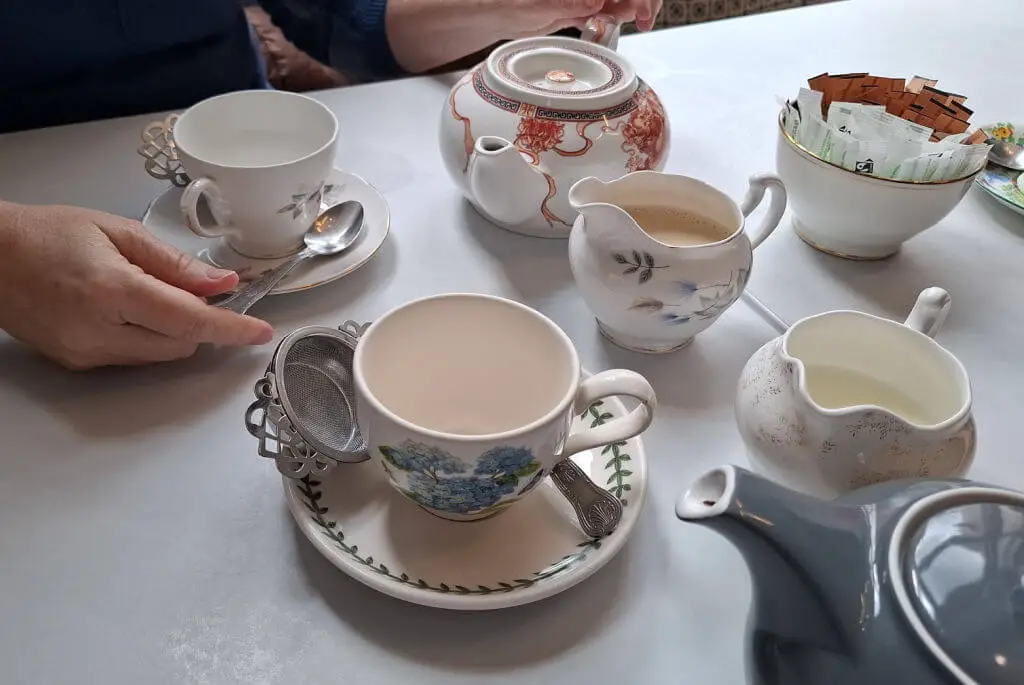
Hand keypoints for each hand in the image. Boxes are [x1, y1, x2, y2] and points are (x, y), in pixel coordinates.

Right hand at [0, 201, 273, 369]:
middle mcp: (100, 331)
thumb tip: (223, 283)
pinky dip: (147, 337)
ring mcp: (87, 353)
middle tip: (199, 289)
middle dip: (200, 322)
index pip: (190, 321)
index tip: (260, 332)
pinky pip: (134, 357)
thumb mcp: (117, 232)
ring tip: (150, 292)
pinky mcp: (78, 363)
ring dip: (175, 331)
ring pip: (161, 355)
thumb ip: (175, 262)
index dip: (231, 328)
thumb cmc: (47, 234)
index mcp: (113, 291)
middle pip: (182, 344)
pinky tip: (128, 308)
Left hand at [500, 0, 661, 40]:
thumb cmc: (511, 2)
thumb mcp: (542, 5)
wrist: (497, 15)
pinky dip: (615, 20)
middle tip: (644, 21)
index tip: (640, 10)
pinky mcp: (580, 9)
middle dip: (642, 1)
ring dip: (631, 11)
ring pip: (620, 1)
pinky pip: (606, 13)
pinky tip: (613, 26)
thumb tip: (597, 1)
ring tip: (635, 23)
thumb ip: (570, 3)